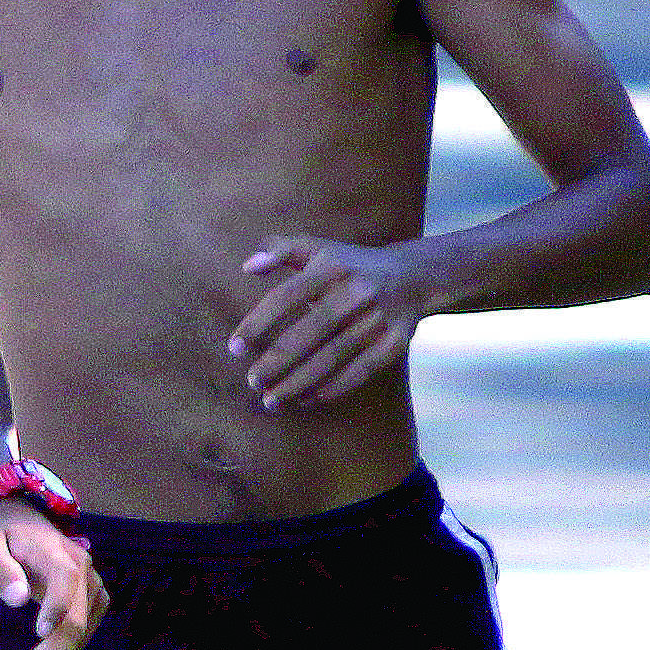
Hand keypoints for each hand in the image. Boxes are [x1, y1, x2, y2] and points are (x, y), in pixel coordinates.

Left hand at [0, 500, 103, 649]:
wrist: (26, 524)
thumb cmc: (1, 539)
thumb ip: (0, 569)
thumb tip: (17, 598)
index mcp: (57, 554)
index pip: (66, 580)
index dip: (58, 606)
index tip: (39, 633)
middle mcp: (83, 572)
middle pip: (75, 621)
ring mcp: (92, 590)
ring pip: (78, 636)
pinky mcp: (92, 604)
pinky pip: (80, 636)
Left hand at [230, 234, 428, 412]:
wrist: (416, 276)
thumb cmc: (350, 266)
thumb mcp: (317, 248)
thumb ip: (280, 249)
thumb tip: (248, 266)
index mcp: (330, 268)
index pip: (285, 298)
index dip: (258, 324)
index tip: (234, 349)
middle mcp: (355, 293)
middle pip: (309, 332)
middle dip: (276, 361)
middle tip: (252, 381)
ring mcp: (378, 319)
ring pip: (333, 356)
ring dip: (299, 383)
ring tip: (270, 401)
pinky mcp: (396, 342)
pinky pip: (362, 370)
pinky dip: (334, 388)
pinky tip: (307, 400)